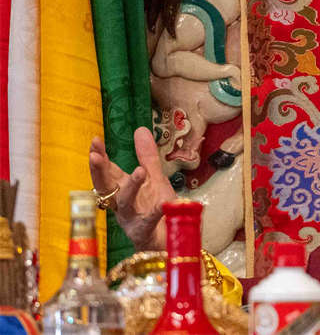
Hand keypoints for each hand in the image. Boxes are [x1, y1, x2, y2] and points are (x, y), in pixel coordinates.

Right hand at [88, 127, 176, 249]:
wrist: (171, 243)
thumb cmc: (159, 211)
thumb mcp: (155, 179)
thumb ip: (147, 157)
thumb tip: (139, 129)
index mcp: (123, 190)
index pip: (107, 171)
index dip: (100, 157)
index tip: (95, 140)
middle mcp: (122, 205)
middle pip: (106, 187)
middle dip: (99, 171)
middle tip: (95, 155)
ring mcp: (132, 219)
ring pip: (125, 203)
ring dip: (131, 187)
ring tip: (139, 171)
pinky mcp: (145, 232)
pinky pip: (150, 220)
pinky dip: (157, 211)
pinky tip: (163, 202)